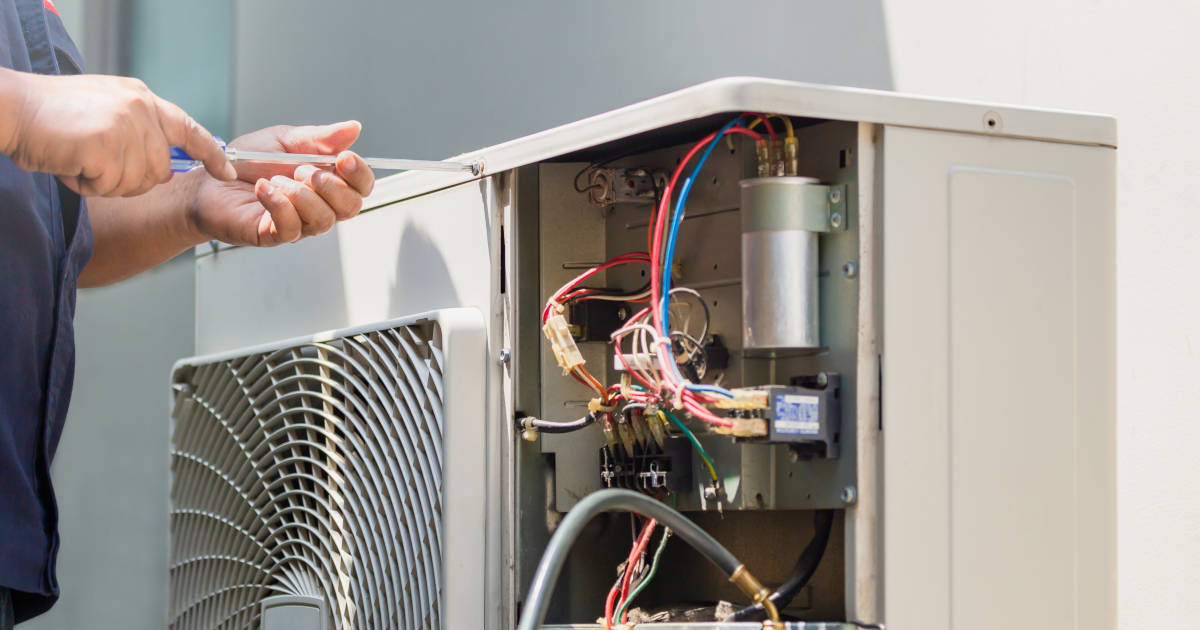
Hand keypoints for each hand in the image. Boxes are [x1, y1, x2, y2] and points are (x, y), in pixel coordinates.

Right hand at [0, 70, 234, 195]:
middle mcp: (139, 108)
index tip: (228, 173)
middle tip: (95, 163)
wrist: (11, 108)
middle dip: (130, 179)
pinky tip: (71, 163)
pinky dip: (87, 184)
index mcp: (141, 98)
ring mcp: (125, 125)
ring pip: (135, 182)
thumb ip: (137, 130)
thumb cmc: (51, 116)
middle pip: (159, 170)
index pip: (189, 129)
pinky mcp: (107, 144)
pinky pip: (110, 186)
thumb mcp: (105, 111)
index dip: (211, 155)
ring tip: (79, 158)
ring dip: (105, 182)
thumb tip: (160, 164)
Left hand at [186, 121, 373, 245]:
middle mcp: (318, 205)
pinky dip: (279, 204)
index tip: (344, 157)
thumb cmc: (247, 162)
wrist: (209, 180)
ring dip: (301, 194)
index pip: (361, 186)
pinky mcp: (275, 235)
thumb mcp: (285, 140)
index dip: (360, 174)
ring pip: (324, 220)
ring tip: (277, 178)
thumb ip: (320, 137)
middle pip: (351, 207)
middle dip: (331, 185)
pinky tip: (264, 188)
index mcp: (327, 181)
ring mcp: (299, 223)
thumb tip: (354, 128)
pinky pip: (292, 227)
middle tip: (303, 169)